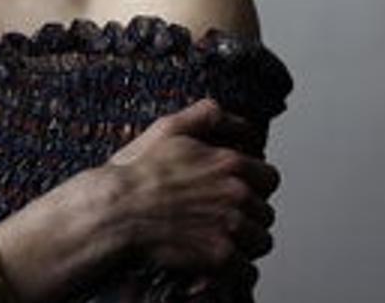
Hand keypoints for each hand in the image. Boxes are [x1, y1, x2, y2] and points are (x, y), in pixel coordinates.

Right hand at [104, 98, 279, 274]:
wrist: (115, 212)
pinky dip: (235, 272)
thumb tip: (225, 111)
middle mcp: (237, 193)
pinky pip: (247, 271)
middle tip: (225, 221)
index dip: (254, 188)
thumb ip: (203, 117)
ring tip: (221, 243)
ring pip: (260, 241)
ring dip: (245, 245)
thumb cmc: (136, 174)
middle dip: (249, 217)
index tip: (238, 195)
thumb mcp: (168, 130)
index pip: (269, 178)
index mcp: (230, 163)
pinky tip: (218, 267)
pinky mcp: (220, 256)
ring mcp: (231, 225)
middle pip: (265, 212)